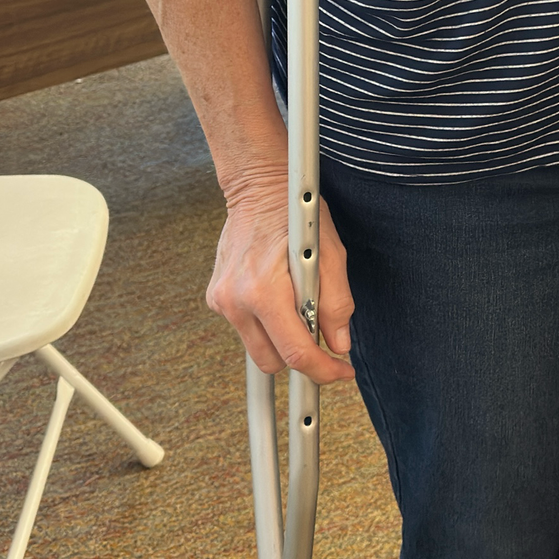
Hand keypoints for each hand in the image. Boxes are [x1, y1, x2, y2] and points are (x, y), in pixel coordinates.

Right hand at [208, 161, 355, 385]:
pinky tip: (279, 295)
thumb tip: (339, 343)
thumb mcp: (330, 254)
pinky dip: (267, 323)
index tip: (342, 371)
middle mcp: (235, 301)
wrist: (257, 187)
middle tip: (324, 336)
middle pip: (273, 360)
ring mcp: (221, 301)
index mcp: (263, 291)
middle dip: (302, 357)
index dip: (323, 370)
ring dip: (283, 338)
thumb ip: (337, 303)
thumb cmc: (296, 213)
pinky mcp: (216, 298)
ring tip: (300, 305)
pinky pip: (246, 328)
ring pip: (258, 347)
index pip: (295, 352)